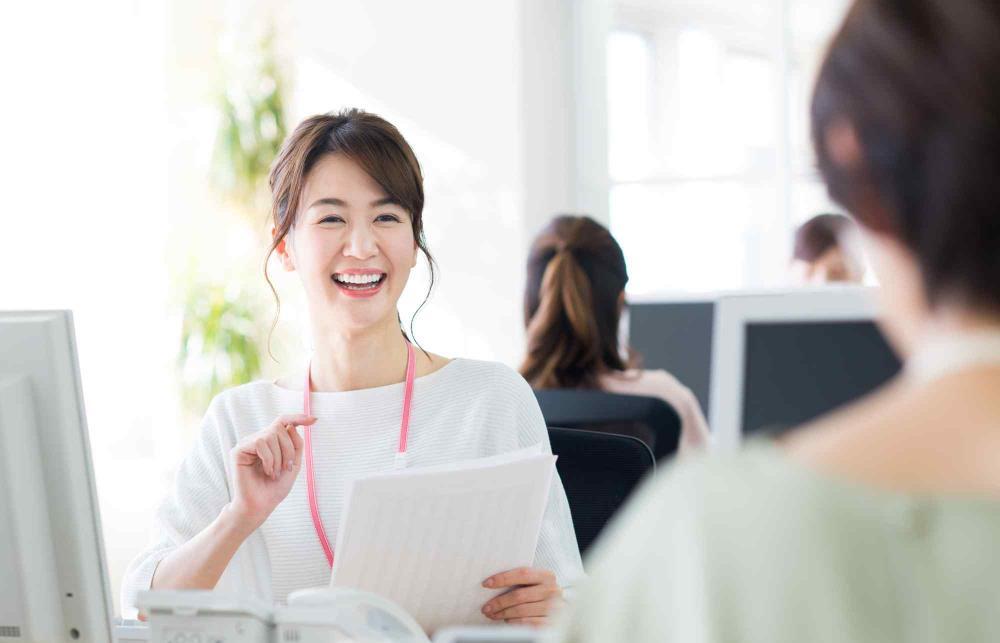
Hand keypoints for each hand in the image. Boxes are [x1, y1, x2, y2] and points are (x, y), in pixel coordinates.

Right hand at [228, 414, 314, 529]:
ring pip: (271, 435)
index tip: (314, 420)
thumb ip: (296, 445)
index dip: (298, 418)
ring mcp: (248, 444)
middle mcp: (259, 440)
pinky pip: (260, 442)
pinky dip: (268, 459)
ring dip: (278, 457)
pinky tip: (266, 471)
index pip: (284, 422)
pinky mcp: (239, 450)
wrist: (261, 505)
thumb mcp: (293, 464)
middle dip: (288, 449)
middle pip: (280, 428)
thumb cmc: (275, 488)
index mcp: (272, 442)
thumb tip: (291, 426)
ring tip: (274, 473)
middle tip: (286, 469)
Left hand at [481, 567, 563, 626]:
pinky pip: (527, 623)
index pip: (522, 574)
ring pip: (521, 610)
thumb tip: (492, 582)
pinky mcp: (550, 623)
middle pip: (519, 595)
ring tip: (492, 614)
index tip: (486, 584)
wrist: (558, 609)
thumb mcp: (535, 583)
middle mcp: (552, 590)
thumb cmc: (540, 593)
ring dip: (503, 613)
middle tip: (486, 607)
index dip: (503, 578)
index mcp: (547, 576)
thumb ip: (520, 580)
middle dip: (499, 602)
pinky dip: (514, 622)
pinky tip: (507, 620)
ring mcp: (553, 607)